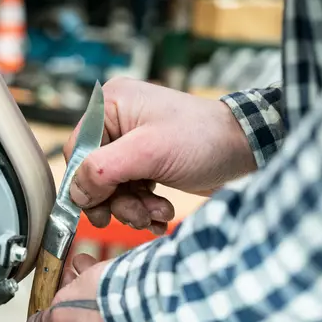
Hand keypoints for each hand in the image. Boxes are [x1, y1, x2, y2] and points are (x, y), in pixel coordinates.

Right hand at [65, 77, 253, 233]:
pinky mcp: (148, 163)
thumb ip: (104, 169)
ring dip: (133, 208)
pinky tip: (162, 213)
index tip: (102, 208)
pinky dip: (144, 208)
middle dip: (116, 201)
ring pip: (113, 189)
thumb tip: (76, 192)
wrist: (246, 151)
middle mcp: (118, 122)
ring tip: (158, 213)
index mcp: (111, 105)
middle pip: (94, 174)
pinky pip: (131, 193)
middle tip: (136, 215)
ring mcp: (133, 144)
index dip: (86, 184)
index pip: (78, 151)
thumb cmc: (204, 139)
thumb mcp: (148, 152)